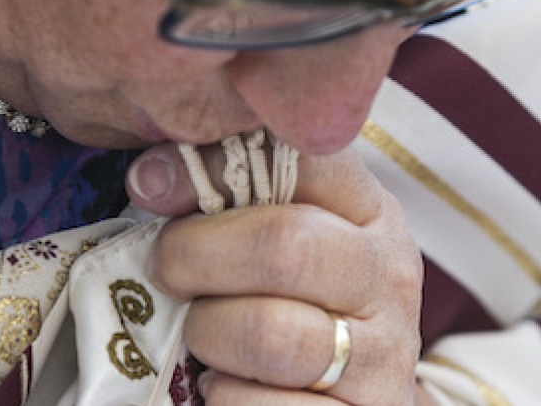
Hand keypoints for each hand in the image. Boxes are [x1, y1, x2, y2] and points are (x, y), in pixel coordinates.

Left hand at [126, 142, 422, 404]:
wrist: (347, 403)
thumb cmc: (292, 306)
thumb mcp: (274, 240)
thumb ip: (230, 198)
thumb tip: (153, 174)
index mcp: (369, 213)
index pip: (301, 158)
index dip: (210, 165)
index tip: (151, 184)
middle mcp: (388, 279)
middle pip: (284, 247)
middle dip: (196, 256)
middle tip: (167, 272)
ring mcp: (383, 359)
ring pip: (268, 335)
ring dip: (208, 335)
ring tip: (202, 336)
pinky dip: (223, 399)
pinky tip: (227, 385)